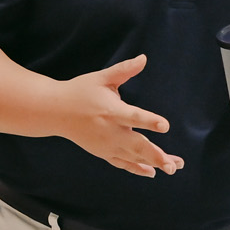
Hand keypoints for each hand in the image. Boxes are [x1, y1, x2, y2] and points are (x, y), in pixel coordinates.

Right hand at [53, 55, 182, 177]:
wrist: (55, 111)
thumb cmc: (81, 91)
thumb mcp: (102, 78)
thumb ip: (124, 70)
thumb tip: (144, 58)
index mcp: (111, 111)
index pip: (133, 117)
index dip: (149, 121)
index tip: (165, 126)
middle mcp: (110, 131)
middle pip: (136, 146)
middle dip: (157, 156)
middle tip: (174, 166)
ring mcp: (106, 145)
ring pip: (133, 157)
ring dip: (154, 163)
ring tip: (174, 167)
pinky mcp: (102, 152)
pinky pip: (122, 163)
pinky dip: (137, 169)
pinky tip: (153, 172)